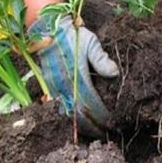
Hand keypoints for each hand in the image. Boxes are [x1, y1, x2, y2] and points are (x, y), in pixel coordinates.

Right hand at [29, 15, 118, 136]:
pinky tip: (77, 123)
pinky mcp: (49, 86)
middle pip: (78, 114)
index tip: (111, 122)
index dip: (101, 115)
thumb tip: (114, 73)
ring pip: (67, 113)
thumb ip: (101, 59)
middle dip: (92, 126)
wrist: (47, 28)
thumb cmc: (72, 35)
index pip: (91, 103)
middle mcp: (64, 85)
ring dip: (80, 125)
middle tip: (104, 134)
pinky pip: (59, 107)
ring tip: (92, 132)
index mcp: (76, 76)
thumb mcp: (91, 43)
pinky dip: (69, 117)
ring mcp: (54, 87)